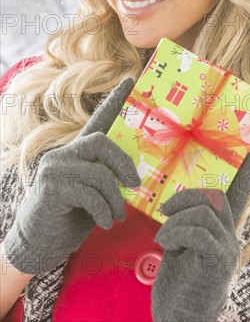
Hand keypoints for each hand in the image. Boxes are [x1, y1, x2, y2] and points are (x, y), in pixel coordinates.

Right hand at [3, 77, 140, 274]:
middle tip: (134, 185)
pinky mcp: (51, 184)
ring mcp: (55, 166)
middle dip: (123, 164)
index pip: (99, 118)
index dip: (116, 99)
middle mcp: (64, 152)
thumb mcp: (95, 193)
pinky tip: (105, 223)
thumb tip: (135, 176)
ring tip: (116, 216)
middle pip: (101, 141)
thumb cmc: (72, 217)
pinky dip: (103, 210)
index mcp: (78, 151)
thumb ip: (108, 177)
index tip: (131, 79)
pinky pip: (89, 193)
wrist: (40, 243)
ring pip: (99, 173)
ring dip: (114, 199)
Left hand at [152, 150, 249, 321]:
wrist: (181, 321)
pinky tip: (166, 245)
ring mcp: (226, 250)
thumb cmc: (179, 285)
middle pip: (214, 197)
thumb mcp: (181, 248)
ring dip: (175, 220)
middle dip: (185, 197)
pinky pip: (199, 231)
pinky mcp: (217, 262)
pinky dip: (177, 232)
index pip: (238, 196)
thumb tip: (174, 206)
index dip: (245, 174)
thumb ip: (186, 225)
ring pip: (204, 211)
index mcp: (221, 232)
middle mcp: (229, 238)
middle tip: (164, 211)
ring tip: (162, 238)